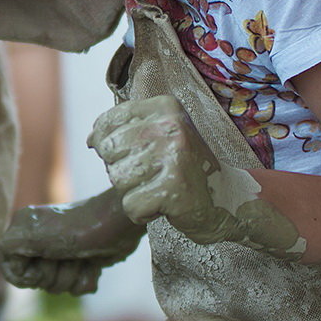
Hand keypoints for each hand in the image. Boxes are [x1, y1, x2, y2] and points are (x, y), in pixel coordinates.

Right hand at [0, 190, 145, 294]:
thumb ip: (11, 246)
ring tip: (82, 259)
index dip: (27, 276)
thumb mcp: (35, 236)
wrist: (118, 226)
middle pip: (35, 280)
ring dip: (71, 277)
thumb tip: (10, 264)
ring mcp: (60, 252)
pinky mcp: (80, 261)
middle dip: (54, 275)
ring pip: (56, 286)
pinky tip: (93, 266)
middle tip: (66, 257)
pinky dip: (85, 280)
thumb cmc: (76, 228)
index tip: (42, 264)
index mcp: (23, 231)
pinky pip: (75, 287)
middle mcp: (39, 240)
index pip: (12, 268)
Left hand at [89, 96, 291, 251]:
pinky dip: (142, 213)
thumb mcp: (160, 135)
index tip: (128, 155)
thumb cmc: (186, 167)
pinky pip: (131, 205)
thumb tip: (90, 139)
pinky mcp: (174, 189)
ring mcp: (174, 157)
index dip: (105, 143)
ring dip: (133, 192)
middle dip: (121, 169)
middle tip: (151, 175)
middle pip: (109, 151)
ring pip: (117, 179)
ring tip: (159, 188)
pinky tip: (164, 206)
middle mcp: (170, 126)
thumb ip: (125, 130)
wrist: (230, 199)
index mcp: (164, 107)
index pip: (108, 121)